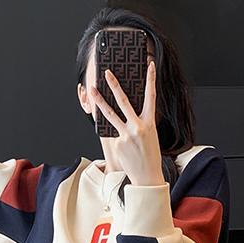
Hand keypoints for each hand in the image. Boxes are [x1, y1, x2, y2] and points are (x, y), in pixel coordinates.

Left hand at [91, 60, 162, 186]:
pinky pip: (112, 135)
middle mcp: (138, 126)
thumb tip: (123, 111)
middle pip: (123, 101)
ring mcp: (126, 135)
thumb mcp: (149, 135)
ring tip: (92, 90)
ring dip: (99, 101)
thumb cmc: (149, 155)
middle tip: (106, 73)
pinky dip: (116, 138)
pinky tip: (123, 149)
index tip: (149, 66)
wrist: (147, 176)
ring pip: (110, 114)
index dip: (151, 80)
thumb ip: (139, 122)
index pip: (151, 96)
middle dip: (114, 85)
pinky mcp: (117, 143)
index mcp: (150, 122)